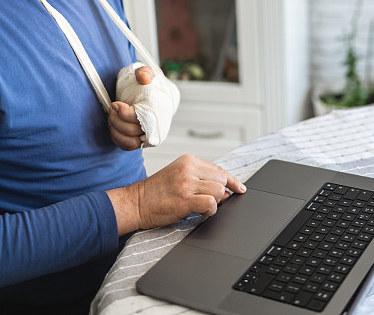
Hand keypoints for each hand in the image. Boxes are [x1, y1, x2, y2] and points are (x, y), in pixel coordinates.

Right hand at [106, 154, 246, 234]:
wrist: (134, 203)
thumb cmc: (155, 192)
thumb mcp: (178, 175)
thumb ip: (200, 178)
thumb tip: (225, 190)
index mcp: (188, 160)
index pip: (218, 169)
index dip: (231, 180)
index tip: (239, 188)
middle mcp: (189, 169)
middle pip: (222, 179)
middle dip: (223, 192)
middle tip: (214, 202)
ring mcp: (187, 183)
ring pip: (218, 190)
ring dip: (215, 202)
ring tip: (201, 207)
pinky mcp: (185, 199)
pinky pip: (211, 203)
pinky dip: (211, 210)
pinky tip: (201, 212)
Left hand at [108, 65, 153, 150]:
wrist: (155, 98)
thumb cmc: (149, 87)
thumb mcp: (147, 75)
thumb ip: (145, 73)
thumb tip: (142, 77)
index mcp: (159, 112)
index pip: (138, 118)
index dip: (122, 112)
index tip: (115, 104)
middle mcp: (156, 129)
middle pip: (131, 131)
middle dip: (116, 119)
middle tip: (112, 108)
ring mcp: (149, 138)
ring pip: (129, 142)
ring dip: (115, 130)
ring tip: (112, 118)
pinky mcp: (142, 143)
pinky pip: (127, 147)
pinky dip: (116, 138)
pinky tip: (113, 126)